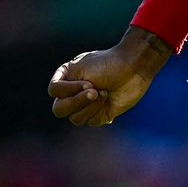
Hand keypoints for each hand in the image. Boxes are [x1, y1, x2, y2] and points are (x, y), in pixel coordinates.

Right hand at [48, 27, 171, 125]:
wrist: (133, 68)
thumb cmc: (106, 64)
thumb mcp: (79, 69)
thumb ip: (63, 87)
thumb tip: (63, 104)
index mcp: (65, 78)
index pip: (54, 91)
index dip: (69, 90)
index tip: (89, 81)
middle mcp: (73, 93)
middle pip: (59, 109)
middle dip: (77, 102)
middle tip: (94, 91)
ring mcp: (86, 105)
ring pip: (75, 118)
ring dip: (90, 106)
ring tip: (104, 92)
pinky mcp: (99, 114)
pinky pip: (90, 121)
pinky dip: (98, 110)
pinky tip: (108, 98)